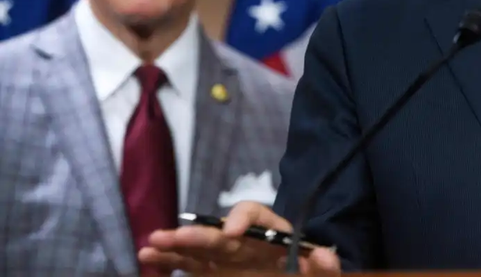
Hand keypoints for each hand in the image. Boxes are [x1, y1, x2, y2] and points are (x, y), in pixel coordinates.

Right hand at [138, 201, 341, 274]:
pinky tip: (150, 259)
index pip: (254, 214)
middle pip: (219, 234)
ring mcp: (227, 258)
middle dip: (198, 235)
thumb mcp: (322, 269)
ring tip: (152, 244)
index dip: (241, 218)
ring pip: (198, 249)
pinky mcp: (214, 272)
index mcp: (270, 233)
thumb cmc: (308, 268)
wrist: (294, 272)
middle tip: (175, 235)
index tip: (231, 233)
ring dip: (175, 247)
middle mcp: (244, 241)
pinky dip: (171, 263)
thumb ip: (325, 266)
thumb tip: (325, 255)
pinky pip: (192, 266)